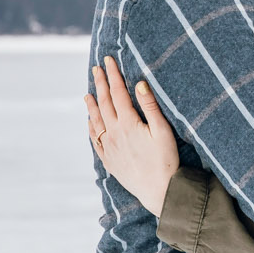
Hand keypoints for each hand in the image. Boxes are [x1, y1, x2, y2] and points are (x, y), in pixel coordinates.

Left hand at [85, 55, 179, 215]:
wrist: (158, 191)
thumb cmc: (166, 160)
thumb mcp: (163, 131)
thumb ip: (150, 106)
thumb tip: (139, 84)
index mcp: (128, 124)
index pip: (118, 93)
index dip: (114, 75)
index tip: (109, 61)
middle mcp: (114, 134)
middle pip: (104, 103)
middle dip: (100, 84)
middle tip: (96, 69)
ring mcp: (109, 147)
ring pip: (95, 121)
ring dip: (91, 105)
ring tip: (87, 93)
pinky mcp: (109, 160)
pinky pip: (94, 140)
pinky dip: (91, 128)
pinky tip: (89, 122)